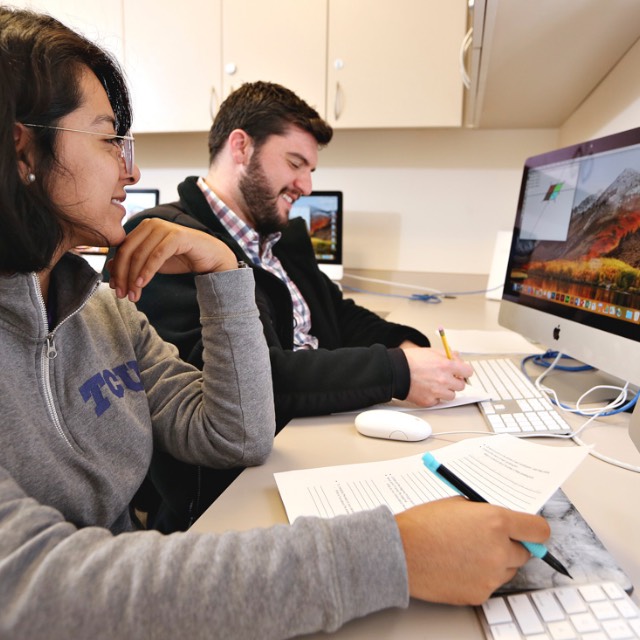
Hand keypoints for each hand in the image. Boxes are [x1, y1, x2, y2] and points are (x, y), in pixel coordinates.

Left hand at [106, 218, 237, 301]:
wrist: (211, 257)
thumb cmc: (182, 258)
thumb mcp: (153, 263)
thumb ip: (135, 263)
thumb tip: (110, 267)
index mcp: (143, 228)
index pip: (122, 249)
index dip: (116, 269)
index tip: (115, 288)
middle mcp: (151, 224)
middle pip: (128, 251)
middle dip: (122, 275)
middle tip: (122, 295)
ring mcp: (164, 228)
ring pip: (140, 254)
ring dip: (134, 277)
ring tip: (133, 295)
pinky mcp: (177, 236)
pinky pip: (156, 256)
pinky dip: (147, 271)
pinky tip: (142, 284)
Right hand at [395, 497, 549, 604]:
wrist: (400, 551)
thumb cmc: (424, 524)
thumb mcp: (459, 505)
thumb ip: (487, 513)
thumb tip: (506, 522)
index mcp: (496, 521)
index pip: (539, 530)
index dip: (534, 530)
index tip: (530, 532)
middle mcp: (499, 550)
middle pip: (525, 553)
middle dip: (511, 545)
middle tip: (487, 540)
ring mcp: (491, 575)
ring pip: (508, 570)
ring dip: (497, 562)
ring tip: (467, 553)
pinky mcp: (480, 594)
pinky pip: (490, 584)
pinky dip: (480, 577)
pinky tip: (458, 566)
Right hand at [401, 347, 473, 405]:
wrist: (395, 371)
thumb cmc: (410, 360)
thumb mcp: (431, 351)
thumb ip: (447, 355)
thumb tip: (457, 358)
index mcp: (446, 366)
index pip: (468, 372)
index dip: (464, 371)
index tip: (461, 372)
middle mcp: (444, 380)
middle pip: (461, 385)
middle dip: (455, 381)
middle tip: (446, 378)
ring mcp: (437, 392)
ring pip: (451, 395)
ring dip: (446, 391)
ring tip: (435, 384)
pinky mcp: (429, 401)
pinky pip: (438, 401)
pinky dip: (435, 397)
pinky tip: (427, 390)